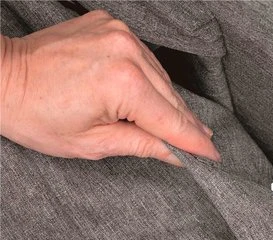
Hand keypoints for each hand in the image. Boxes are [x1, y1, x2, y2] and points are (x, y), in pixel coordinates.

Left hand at [0, 10, 218, 165]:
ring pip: (161, 77)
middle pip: (171, 98)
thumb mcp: (91, 144)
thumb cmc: (34, 115)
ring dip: (169, 102)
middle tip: (204, 144)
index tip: (214, 156)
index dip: (195, 142)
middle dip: (186, 124)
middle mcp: (127, 51)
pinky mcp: (112, 25)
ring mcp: (119, 33)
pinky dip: (150, 79)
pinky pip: (144, 59)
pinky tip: (153, 97)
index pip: (171, 120)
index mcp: (123, 83)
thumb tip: (175, 153)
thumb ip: (141, 146)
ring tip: (183, 126)